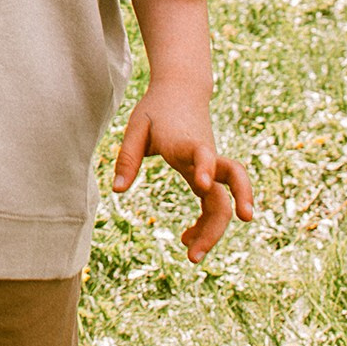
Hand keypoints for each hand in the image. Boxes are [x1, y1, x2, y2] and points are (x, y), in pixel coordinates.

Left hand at [110, 80, 255, 262]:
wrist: (183, 89)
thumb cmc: (157, 109)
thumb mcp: (137, 127)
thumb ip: (127, 157)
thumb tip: (118, 191)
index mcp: (186, 142)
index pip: (205, 154)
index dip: (207, 167)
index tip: (203, 184)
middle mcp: (206, 155)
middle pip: (228, 185)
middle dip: (216, 221)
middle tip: (193, 255)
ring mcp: (211, 165)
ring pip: (227, 199)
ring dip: (215, 229)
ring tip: (193, 255)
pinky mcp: (210, 172)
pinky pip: (215, 201)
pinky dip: (205, 222)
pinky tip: (186, 237)